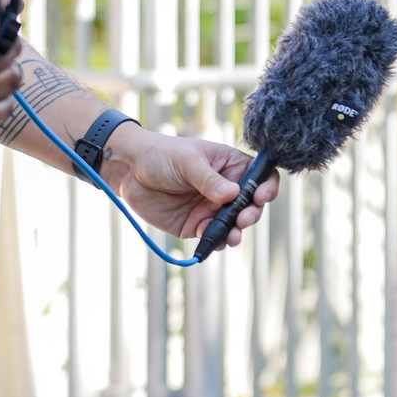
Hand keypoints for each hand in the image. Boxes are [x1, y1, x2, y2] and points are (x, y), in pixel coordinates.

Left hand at [101, 126, 279, 247]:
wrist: (130, 171)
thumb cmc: (162, 155)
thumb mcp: (187, 161)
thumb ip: (209, 179)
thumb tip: (233, 195)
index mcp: (229, 166)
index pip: (260, 176)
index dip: (266, 188)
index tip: (261, 197)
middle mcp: (225, 189)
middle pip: (251, 206)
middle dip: (251, 215)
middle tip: (242, 219)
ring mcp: (211, 208)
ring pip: (233, 225)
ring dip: (236, 232)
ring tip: (232, 236)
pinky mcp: (195, 225)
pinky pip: (212, 237)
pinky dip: (216, 241)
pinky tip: (213, 241)